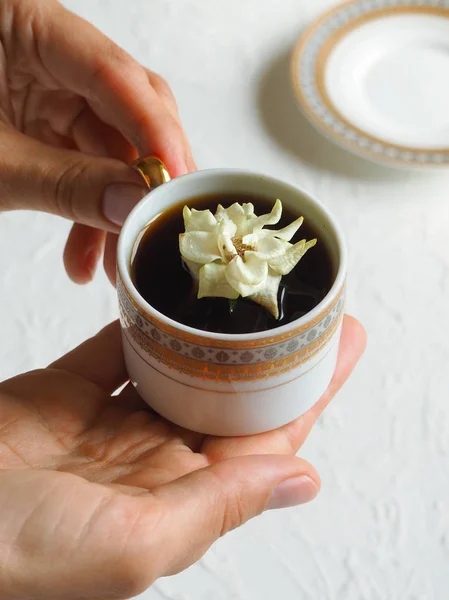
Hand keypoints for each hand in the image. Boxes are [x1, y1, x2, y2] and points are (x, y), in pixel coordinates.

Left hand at [0, 0, 193, 284]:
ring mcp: (50, 88)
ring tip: (111, 263)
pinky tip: (85, 253)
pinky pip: (85, 163)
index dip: (156, 131)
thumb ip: (66, 182)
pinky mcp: (46, 122)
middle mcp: (48, 51)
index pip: (115, 74)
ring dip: (113, 209)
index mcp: (24, 24)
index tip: (180, 182)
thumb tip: (134, 204)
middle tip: (157, 224)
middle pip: (128, 110)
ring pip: (109, 148)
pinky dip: (88, 209)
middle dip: (141, 178)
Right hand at [0, 316, 364, 598]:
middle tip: (308, 306)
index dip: (306, 394)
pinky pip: (119, 349)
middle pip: (229, 398)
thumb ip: (218, 505)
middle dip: (272, 356)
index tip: (340, 345)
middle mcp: (151, 461)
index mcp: (177, 499)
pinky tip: (171, 297)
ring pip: (178, 368)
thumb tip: (299, 480)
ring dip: (214, 335)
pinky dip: (144, 323)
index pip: (262, 440)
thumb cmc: (14, 557)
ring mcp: (109, 423)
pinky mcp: (68, 393)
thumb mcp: (131, 543)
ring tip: (250, 293)